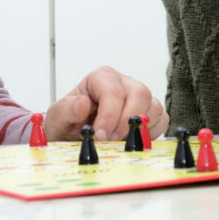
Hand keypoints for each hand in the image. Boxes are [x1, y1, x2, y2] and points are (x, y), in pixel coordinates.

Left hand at [44, 66, 168, 141]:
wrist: (73, 136)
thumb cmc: (67, 123)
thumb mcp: (57, 118)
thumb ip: (65, 109)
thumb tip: (82, 104)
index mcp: (101, 78)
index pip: (113, 91)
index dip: (109, 116)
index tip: (100, 136)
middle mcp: (123, 83)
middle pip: (140, 93)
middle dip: (127, 121)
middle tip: (112, 141)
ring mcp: (137, 97)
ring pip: (153, 106)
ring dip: (140, 128)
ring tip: (120, 142)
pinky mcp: (148, 112)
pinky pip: (161, 119)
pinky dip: (151, 132)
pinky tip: (133, 140)